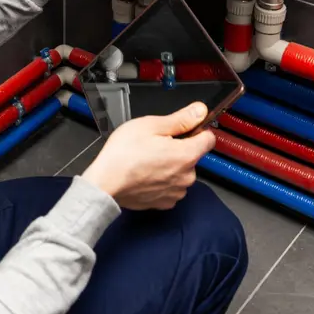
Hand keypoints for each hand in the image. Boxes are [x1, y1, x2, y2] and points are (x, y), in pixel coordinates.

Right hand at [82, 103, 215, 209]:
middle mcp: (187, 176)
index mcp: (187, 155)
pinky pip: (171, 187)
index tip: (184, 128)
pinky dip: (162, 181)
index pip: (209, 139)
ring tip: (147, 160)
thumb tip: (200, 111)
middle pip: (192, 156)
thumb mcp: (150, 126)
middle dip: (178, 148)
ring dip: (170, 165)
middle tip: (155, 144)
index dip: (197, 130)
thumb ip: (180, 119)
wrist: (105, 184)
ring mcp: (176, 192)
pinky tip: (146, 174)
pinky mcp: (165, 202)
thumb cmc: (123, 155)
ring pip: (181, 172)